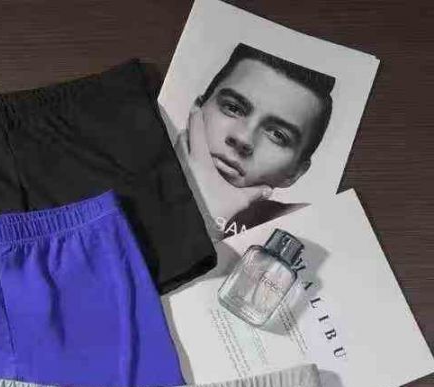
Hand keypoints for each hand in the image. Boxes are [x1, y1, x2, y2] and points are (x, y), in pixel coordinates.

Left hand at [186, 107, 271, 237]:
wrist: (190, 229)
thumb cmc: (212, 212)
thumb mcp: (236, 202)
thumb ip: (253, 194)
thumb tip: (269, 189)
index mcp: (199, 160)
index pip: (196, 130)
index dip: (196, 115)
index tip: (196, 103)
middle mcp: (184, 162)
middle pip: (182, 137)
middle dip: (188, 130)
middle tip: (196, 127)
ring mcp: (175, 173)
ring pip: (176, 151)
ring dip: (182, 145)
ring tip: (191, 145)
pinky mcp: (170, 184)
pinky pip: (173, 165)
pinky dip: (178, 161)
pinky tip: (185, 168)